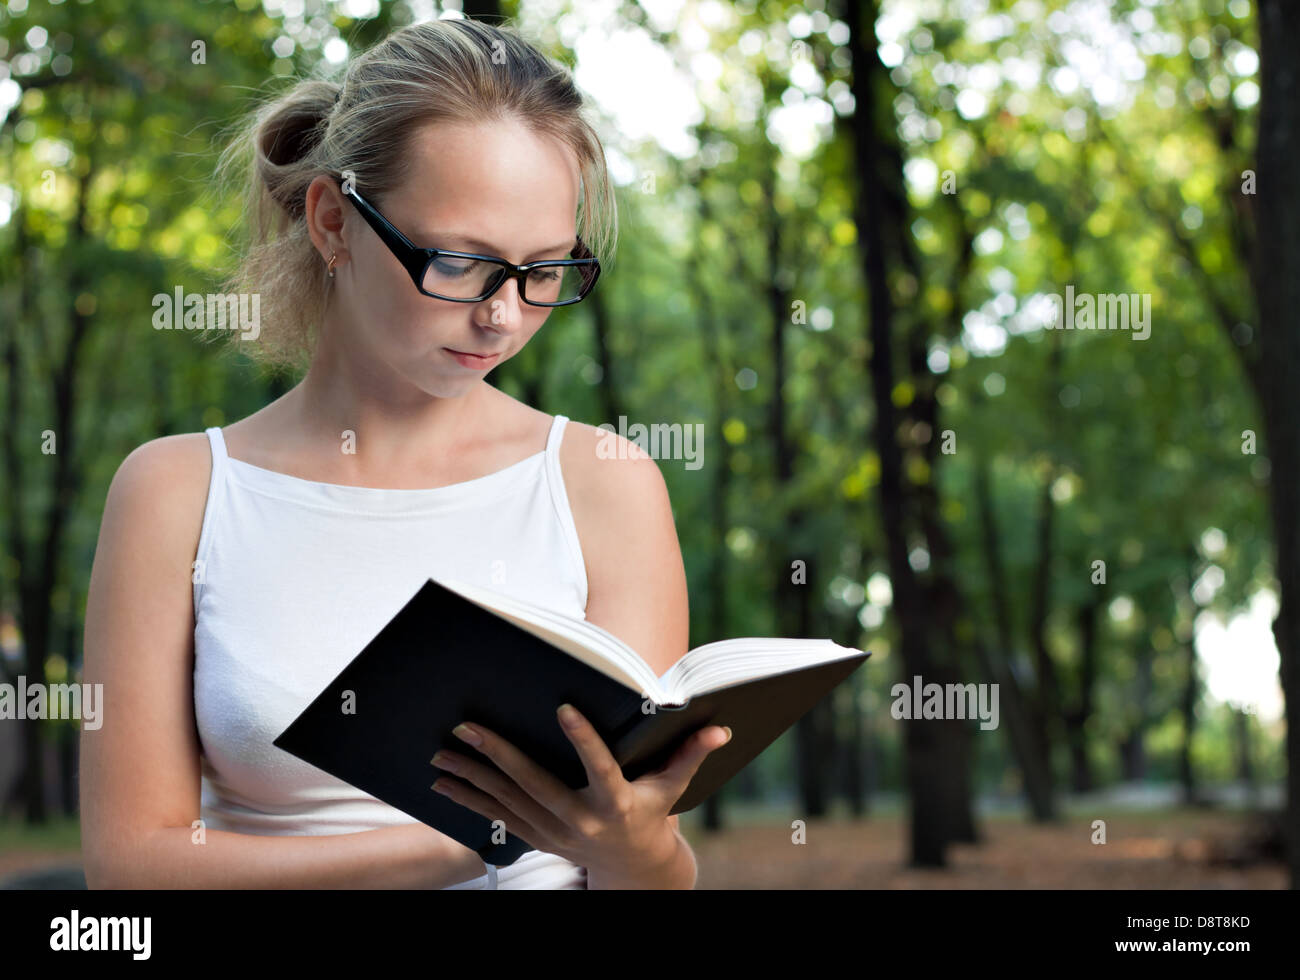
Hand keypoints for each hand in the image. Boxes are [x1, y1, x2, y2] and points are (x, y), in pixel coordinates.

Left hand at [429, 705, 730, 881]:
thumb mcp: (673, 787)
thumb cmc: (653, 813)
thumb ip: (691, 754)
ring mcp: (555, 832)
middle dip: (497, 755)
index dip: (584, 739)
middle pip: (534, 784)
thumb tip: (720, 729)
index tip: (564, 708)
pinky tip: (443, 784)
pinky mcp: (538, 838)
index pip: (599, 767)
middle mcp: (582, 820)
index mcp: (616, 802)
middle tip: (466, 727)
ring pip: (507, 802)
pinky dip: (470, 801)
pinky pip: (497, 819)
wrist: (633, 869)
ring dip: (472, 777)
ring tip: (441, 753)